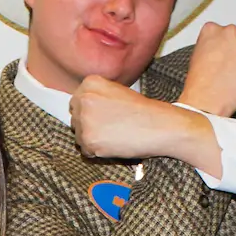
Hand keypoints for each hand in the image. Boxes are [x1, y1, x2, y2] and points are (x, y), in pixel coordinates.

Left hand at [70, 75, 219, 170]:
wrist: (160, 125)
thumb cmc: (142, 111)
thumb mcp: (117, 92)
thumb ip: (96, 97)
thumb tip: (79, 112)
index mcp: (90, 83)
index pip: (76, 102)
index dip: (90, 113)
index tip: (106, 117)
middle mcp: (83, 99)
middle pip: (75, 119)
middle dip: (90, 126)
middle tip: (112, 128)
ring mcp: (85, 120)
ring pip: (78, 136)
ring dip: (93, 140)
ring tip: (115, 136)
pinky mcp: (89, 140)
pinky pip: (85, 151)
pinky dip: (98, 153)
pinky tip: (114, 145)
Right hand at [178, 22, 235, 116]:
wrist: (207, 101)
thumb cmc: (199, 84)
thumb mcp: (197, 56)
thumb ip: (211, 46)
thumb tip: (221, 50)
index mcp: (212, 29)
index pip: (221, 32)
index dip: (222, 46)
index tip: (220, 56)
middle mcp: (230, 32)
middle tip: (229, 68)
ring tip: (235, 78)